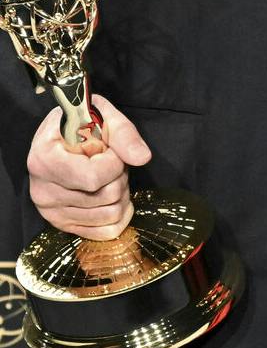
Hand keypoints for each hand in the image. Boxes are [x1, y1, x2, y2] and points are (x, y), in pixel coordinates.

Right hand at [27, 94, 151, 240]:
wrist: (62, 135)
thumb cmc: (82, 123)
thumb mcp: (104, 115)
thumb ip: (124, 134)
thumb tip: (142, 158)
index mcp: (44, 160)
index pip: (94, 178)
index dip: (115, 162)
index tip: (108, 148)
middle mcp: (42, 191)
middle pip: (106, 196)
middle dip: (120, 175)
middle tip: (110, 161)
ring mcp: (50, 211)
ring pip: (110, 214)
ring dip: (120, 193)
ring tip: (108, 175)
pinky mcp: (62, 224)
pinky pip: (104, 232)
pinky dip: (119, 214)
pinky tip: (114, 196)